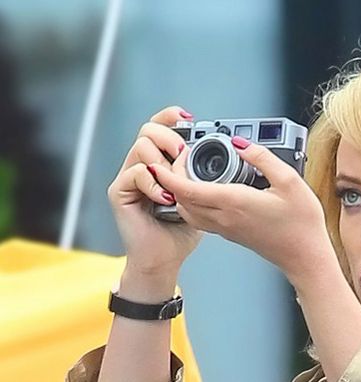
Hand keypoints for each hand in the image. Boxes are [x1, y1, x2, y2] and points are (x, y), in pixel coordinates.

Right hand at [107, 106, 201, 276]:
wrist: (164, 260)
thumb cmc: (178, 234)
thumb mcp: (197, 200)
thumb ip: (200, 178)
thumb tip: (215, 158)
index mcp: (158, 163)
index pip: (159, 128)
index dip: (170, 118)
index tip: (188, 119)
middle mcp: (141, 166)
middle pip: (147, 130)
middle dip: (168, 137)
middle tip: (183, 155)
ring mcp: (128, 178)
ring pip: (141, 147)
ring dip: (163, 162)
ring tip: (175, 185)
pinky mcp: (119, 192)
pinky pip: (135, 173)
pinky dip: (153, 183)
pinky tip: (165, 198)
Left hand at [152, 140, 333, 284]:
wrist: (305, 258)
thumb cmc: (301, 224)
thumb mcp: (289, 181)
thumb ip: (262, 158)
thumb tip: (241, 143)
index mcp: (234, 202)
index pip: (188, 189)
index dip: (169, 174)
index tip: (161, 160)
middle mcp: (225, 218)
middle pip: (182, 200)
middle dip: (172, 180)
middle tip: (178, 159)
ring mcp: (226, 229)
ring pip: (189, 212)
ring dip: (182, 194)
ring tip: (187, 173)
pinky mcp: (231, 234)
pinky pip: (201, 219)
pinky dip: (194, 204)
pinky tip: (204, 190)